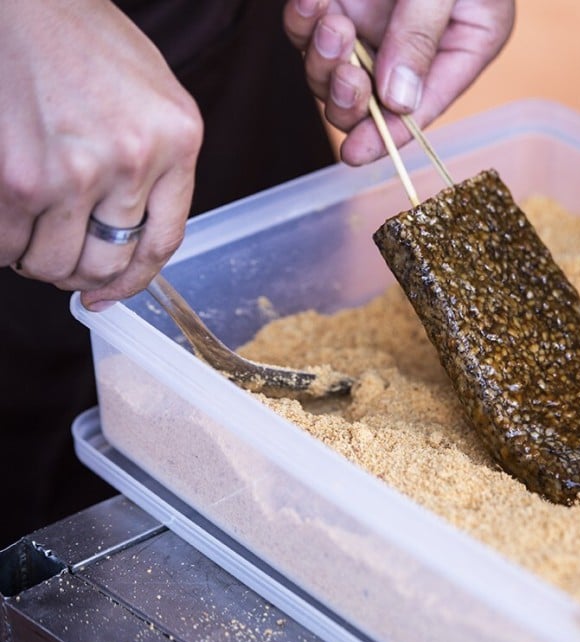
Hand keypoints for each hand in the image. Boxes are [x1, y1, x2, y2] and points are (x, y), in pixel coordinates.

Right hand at [0, 0, 202, 309]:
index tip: (112, 292)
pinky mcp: (20, 177)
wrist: (24, 0)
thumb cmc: (82, 40)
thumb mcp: (153, 99)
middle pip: (108, 261)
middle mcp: (135, 160)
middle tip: (61, 259)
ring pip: (56, 261)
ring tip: (30, 230)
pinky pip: (9, 244)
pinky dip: (5, 244)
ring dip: (37, 259)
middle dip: (81, 273)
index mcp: (179, 141)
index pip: (164, 241)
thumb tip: (131, 235)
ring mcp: (77, 170)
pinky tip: (7, 218)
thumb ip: (158, 163)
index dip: (134, 280)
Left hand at [283, 0, 514, 165]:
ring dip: (322, 56)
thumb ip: (422, 36)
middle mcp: (409, 47)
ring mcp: (369, 24)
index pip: (421, 107)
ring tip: (331, 17)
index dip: (388, 137)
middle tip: (347, 68)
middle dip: (347, 94)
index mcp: (457, 49)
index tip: (357, 153)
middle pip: (367, 101)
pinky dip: (302, 20)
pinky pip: (306, 28)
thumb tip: (398, 103)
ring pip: (329, 71)